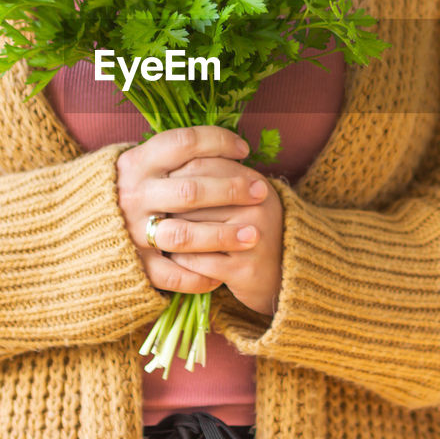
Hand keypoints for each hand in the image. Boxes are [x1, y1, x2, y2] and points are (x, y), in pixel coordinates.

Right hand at [115, 126, 266, 295]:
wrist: (68, 225)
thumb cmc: (119, 188)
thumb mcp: (136, 162)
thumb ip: (171, 155)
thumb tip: (225, 145)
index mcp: (137, 162)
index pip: (184, 143)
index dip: (218, 142)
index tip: (244, 150)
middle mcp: (134, 195)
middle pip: (191, 190)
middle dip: (232, 190)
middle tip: (262, 192)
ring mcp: (132, 231)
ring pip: (184, 234)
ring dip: (223, 235)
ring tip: (254, 235)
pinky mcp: (132, 263)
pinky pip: (170, 275)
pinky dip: (197, 278)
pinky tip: (221, 276)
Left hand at [164, 156, 283, 317]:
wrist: (284, 273)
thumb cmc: (250, 230)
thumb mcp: (243, 198)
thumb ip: (215, 178)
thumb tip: (167, 169)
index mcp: (254, 182)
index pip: (202, 165)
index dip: (175, 175)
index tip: (162, 185)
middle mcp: (257, 205)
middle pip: (192, 198)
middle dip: (168, 207)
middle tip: (155, 212)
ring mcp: (252, 237)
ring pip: (190, 230)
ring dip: (169, 234)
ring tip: (159, 234)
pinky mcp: (244, 269)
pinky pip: (196, 261)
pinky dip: (180, 261)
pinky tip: (174, 259)